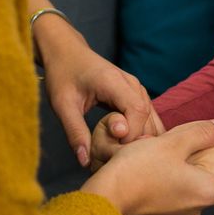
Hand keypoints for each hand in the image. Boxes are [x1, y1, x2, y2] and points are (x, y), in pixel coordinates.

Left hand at [42, 39, 158, 169]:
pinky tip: (125, 147)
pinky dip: (140, 134)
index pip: (137, 110)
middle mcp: (132, 84)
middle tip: (112, 156)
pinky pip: (147, 118)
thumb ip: (74, 131)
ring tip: (117, 153)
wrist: (66, 52)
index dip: (130, 134)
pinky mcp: (136, 96)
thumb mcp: (62, 105)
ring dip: (138, 139)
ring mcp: (137, 89)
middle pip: (147, 118)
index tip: (111, 148)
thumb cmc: (63, 75)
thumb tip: (85, 162)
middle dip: (134, 141)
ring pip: (151, 119)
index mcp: (114, 81)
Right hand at [82, 118, 213, 214]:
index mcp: (206, 191)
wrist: (103, 201)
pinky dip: (163, 193)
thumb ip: (202, 132)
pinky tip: (145, 178)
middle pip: (213, 192)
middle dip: (203, 173)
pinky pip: (168, 206)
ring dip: (181, 182)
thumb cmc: (138, 168)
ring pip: (188, 198)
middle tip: (185, 154)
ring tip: (160, 163)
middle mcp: (195, 211)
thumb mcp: (172, 142)